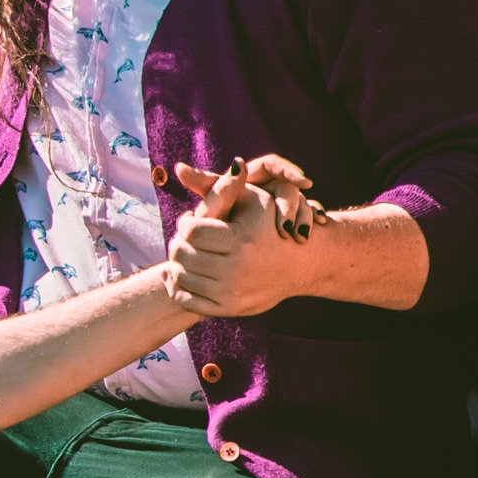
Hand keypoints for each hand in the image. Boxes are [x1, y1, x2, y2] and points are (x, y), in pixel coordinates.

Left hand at [165, 156, 317, 318]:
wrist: (300, 264)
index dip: (185, 223)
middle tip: (184, 237)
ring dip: (177, 264)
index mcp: (241, 240)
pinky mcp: (229, 309)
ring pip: (182, 278)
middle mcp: (237, 269)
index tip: (190, 219)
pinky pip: (188, 301)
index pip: (191, 231)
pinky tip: (183, 273)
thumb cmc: (270, 223)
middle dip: (179, 243)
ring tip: (185, 252)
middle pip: (182, 255)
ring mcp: (232, 293)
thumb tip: (180, 168)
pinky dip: (179, 287)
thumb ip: (221, 185)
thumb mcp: (254, 199)